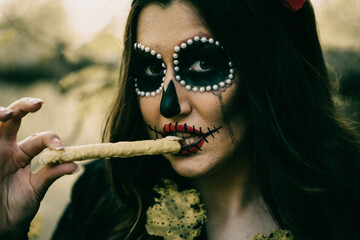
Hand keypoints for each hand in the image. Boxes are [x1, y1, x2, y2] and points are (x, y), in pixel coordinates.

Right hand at [0, 98, 78, 238]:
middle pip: (13, 119)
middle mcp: (6, 148)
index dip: (51, 139)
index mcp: (22, 153)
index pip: (40, 138)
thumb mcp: (35, 190)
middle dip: (24, 107)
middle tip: (37, 104)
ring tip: (7, 114)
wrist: (0, 225)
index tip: (60, 148)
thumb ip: (51, 174)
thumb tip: (75, 164)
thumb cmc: (17, 207)